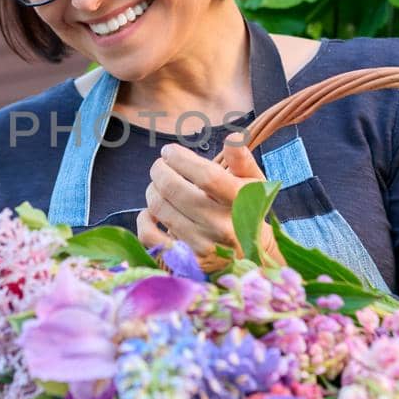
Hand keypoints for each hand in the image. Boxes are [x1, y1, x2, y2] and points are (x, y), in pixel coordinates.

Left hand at [136, 133, 279, 272]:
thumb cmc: (248, 209)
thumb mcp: (253, 182)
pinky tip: (152, 211)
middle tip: (160, 166)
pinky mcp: (187, 261)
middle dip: (159, 170)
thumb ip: (241, 158)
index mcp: (240, 202)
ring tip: (160, 186)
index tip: (170, 151)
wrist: (253, 254)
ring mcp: (203, 246)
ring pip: (158, 207)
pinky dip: (144, 219)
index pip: (205, 175)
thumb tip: (231, 138)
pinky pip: (149, 236)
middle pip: (173, 189)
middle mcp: (221, 225)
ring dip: (153, 190)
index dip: (180, 158)